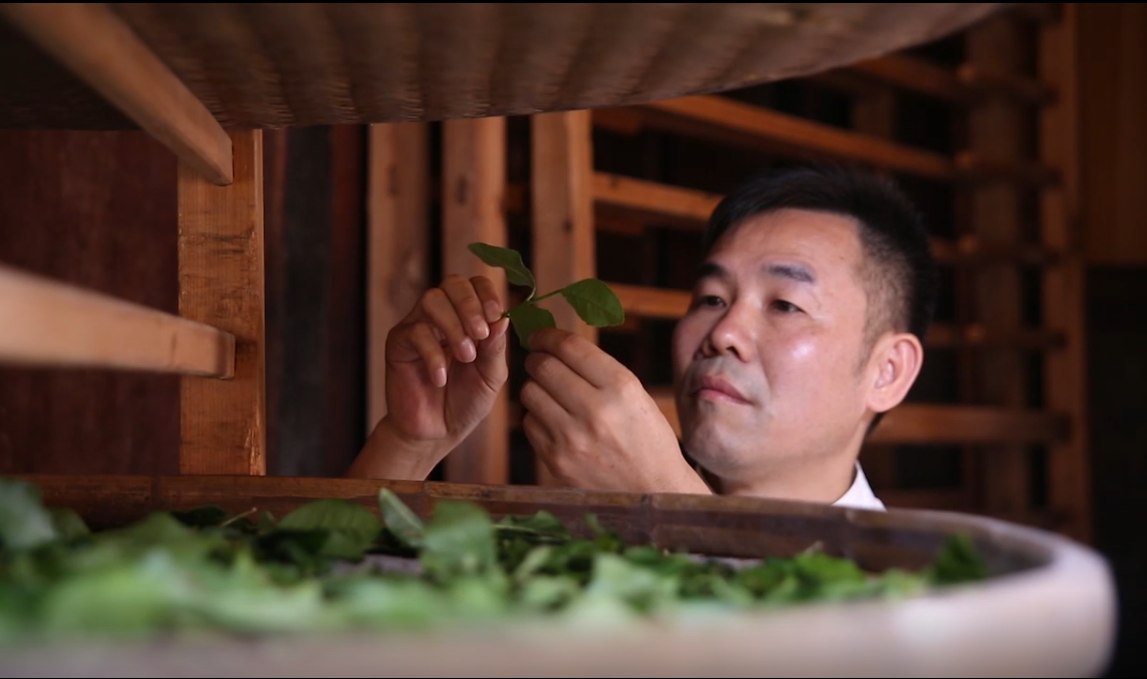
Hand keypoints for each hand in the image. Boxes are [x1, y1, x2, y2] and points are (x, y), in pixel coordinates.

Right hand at [350, 275, 509, 479]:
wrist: (437, 432)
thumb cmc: (466, 401)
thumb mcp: (491, 376)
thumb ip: (496, 348)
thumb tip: (503, 317)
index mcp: (468, 317)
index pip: (476, 285)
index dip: (486, 293)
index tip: (495, 315)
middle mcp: (442, 315)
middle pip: (452, 283)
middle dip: (470, 305)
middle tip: (480, 335)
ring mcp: (418, 326)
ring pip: (432, 300)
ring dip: (454, 326)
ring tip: (466, 357)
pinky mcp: (398, 344)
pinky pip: (415, 332)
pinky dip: (433, 355)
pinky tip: (441, 378)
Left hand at [519, 327, 710, 493]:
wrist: (653, 490)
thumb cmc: (647, 438)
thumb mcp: (637, 395)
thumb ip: (599, 371)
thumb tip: (557, 346)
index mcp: (621, 387)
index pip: (571, 347)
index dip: (549, 336)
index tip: (541, 336)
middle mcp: (596, 410)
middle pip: (543, 367)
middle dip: (537, 359)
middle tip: (539, 361)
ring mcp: (573, 438)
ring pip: (530, 393)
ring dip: (535, 388)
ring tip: (549, 393)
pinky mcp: (556, 460)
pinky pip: (529, 423)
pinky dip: (537, 417)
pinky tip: (553, 421)